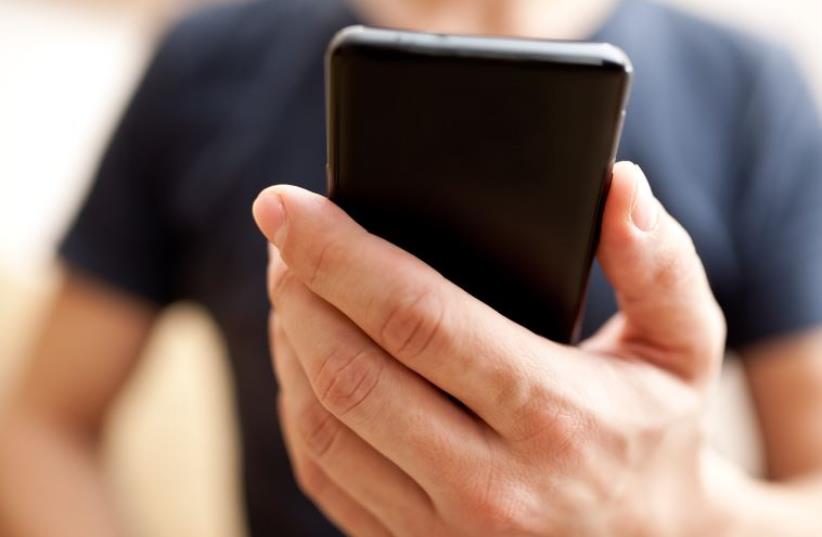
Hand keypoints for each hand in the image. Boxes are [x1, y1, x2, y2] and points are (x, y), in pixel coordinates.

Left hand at [252, 162, 728, 536]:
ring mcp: (443, 530)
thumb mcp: (684, 347)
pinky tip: (299, 359)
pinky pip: (323, 474)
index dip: (338, 254)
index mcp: (554, 416)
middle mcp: (491, 485)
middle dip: (298, 290)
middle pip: (351, 370)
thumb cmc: (659, 436)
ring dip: (288, 344)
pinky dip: (295, 407)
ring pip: (323, 425)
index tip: (285, 205)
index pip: (416, 320)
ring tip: (289, 286)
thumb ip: (657, 263)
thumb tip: (619, 185)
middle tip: (283, 236)